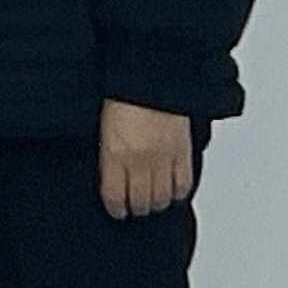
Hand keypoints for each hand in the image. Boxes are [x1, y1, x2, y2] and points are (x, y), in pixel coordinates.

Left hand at [99, 97, 195, 219]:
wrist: (153, 75)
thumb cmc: (122, 93)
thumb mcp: (103, 125)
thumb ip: (106, 151)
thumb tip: (107, 170)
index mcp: (115, 154)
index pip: (115, 195)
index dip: (116, 208)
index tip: (116, 211)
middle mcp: (141, 161)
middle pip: (141, 201)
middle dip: (137, 209)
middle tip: (134, 210)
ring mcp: (165, 158)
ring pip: (164, 197)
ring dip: (158, 203)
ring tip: (152, 203)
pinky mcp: (184, 152)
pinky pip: (184, 183)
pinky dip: (179, 192)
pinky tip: (173, 192)